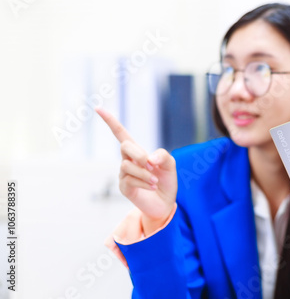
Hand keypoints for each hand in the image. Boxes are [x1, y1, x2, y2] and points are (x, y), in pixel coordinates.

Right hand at [96, 108, 177, 234]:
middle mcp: (127, 160)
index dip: (110, 121)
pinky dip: (145, 183)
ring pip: (128, 166)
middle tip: (151, 165)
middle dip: (139, 154)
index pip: (120, 133)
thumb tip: (149, 159)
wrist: (165, 202)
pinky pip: (130, 180)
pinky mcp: (124, 187)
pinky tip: (152, 186)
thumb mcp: (170, 164)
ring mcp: (123, 174)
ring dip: (146, 173)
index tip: (98, 108)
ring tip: (155, 181)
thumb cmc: (166, 180)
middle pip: (125, 146)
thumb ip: (163, 155)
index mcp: (137, 151)